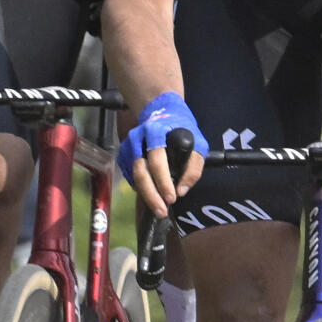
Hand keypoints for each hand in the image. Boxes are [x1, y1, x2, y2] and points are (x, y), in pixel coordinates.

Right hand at [117, 92, 204, 216]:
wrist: (160, 110)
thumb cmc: (182, 129)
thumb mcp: (198, 142)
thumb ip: (193, 167)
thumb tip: (182, 190)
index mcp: (156, 132)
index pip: (157, 159)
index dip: (163, 181)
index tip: (172, 198)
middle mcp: (138, 138)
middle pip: (141, 170)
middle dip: (152, 194)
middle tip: (162, 210)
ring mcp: (128, 145)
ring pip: (134, 175)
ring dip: (146, 194)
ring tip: (157, 208)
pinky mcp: (123, 153)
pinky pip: (130, 175)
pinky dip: (139, 187)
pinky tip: (150, 196)